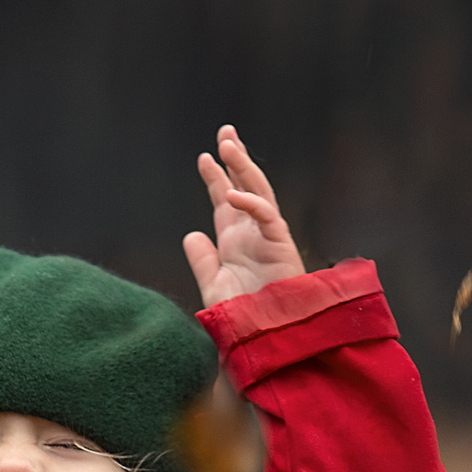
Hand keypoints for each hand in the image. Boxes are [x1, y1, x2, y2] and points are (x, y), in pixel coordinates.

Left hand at [182, 127, 303, 307]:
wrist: (262, 338)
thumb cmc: (242, 317)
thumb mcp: (213, 285)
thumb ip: (202, 260)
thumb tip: (191, 234)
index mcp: (236, 241)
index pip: (225, 201)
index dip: (215, 177)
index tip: (204, 157)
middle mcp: (253, 234)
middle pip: (245, 187)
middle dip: (236, 159)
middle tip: (226, 132)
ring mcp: (268, 238)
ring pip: (259, 193)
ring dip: (244, 168)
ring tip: (227, 145)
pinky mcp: (280, 246)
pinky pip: (268, 217)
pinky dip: (250, 203)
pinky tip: (231, 193)